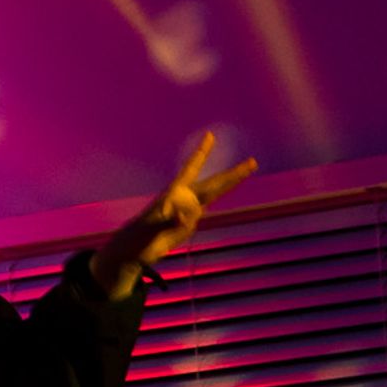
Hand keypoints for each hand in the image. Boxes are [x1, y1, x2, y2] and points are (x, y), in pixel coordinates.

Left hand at [89, 131, 256, 296]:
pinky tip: (174, 228)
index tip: (209, 135)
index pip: (191, 168)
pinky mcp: (188, 225)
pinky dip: (186, 223)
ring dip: (217, 197)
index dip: (201, 152)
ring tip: (224, 181)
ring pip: (209, 200)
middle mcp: (184, 199)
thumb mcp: (153, 228)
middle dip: (233, 174)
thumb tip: (192, 211)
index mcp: (174, 192)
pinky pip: (194, 219)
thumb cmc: (138, 236)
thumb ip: (173, 220)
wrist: (133, 251)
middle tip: (253, 162)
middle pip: (214, 184)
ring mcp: (187, 212)